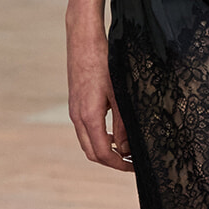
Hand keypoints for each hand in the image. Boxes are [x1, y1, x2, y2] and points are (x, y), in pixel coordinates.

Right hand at [67, 24, 132, 171]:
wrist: (83, 41)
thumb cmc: (104, 63)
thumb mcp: (120, 95)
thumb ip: (123, 124)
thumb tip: (126, 149)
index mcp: (89, 117)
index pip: (103, 153)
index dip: (119, 165)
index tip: (134, 166)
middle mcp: (77, 117)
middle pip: (92, 153)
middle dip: (112, 161)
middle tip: (131, 162)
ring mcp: (74, 111)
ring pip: (87, 142)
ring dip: (104, 150)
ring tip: (125, 149)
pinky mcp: (75, 104)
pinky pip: (84, 130)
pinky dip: (98, 138)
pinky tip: (113, 132)